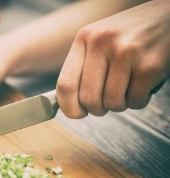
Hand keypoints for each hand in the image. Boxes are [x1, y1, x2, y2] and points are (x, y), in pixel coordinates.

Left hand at [57, 0, 169, 117]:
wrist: (169, 16)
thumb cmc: (131, 35)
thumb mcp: (99, 41)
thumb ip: (81, 69)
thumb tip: (65, 105)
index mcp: (85, 38)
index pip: (65, 85)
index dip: (70, 108)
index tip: (78, 113)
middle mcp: (103, 42)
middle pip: (88, 100)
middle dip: (98, 109)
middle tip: (107, 101)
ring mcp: (127, 52)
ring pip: (112, 104)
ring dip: (121, 104)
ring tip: (128, 86)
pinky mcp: (149, 65)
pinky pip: (135, 102)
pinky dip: (139, 100)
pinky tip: (144, 83)